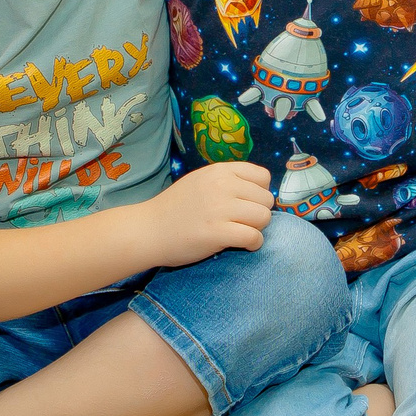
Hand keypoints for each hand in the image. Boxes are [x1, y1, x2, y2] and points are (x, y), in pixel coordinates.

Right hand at [136, 163, 275, 267]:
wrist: (149, 229)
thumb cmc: (176, 208)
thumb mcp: (202, 181)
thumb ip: (228, 181)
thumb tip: (260, 191)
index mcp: (220, 170)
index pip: (263, 177)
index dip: (259, 193)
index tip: (247, 204)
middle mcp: (222, 185)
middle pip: (266, 199)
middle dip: (259, 213)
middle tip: (242, 222)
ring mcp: (219, 208)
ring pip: (264, 217)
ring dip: (257, 229)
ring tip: (241, 232)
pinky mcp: (217, 233)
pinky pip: (254, 237)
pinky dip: (253, 244)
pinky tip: (242, 245)